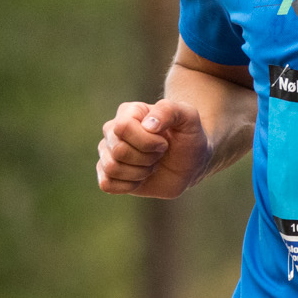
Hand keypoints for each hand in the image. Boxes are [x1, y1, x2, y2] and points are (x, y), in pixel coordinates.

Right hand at [96, 99, 212, 198]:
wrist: (191, 164)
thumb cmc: (188, 137)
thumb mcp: (189, 118)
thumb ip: (169, 111)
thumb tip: (148, 125)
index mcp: (128, 112)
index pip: (123, 127)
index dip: (147, 141)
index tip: (164, 143)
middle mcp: (113, 131)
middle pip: (118, 150)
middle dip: (147, 158)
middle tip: (159, 155)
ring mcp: (109, 153)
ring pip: (112, 167)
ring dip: (140, 172)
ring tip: (151, 165)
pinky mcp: (109, 175)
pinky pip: (107, 184)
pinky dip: (128, 186)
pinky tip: (141, 179)